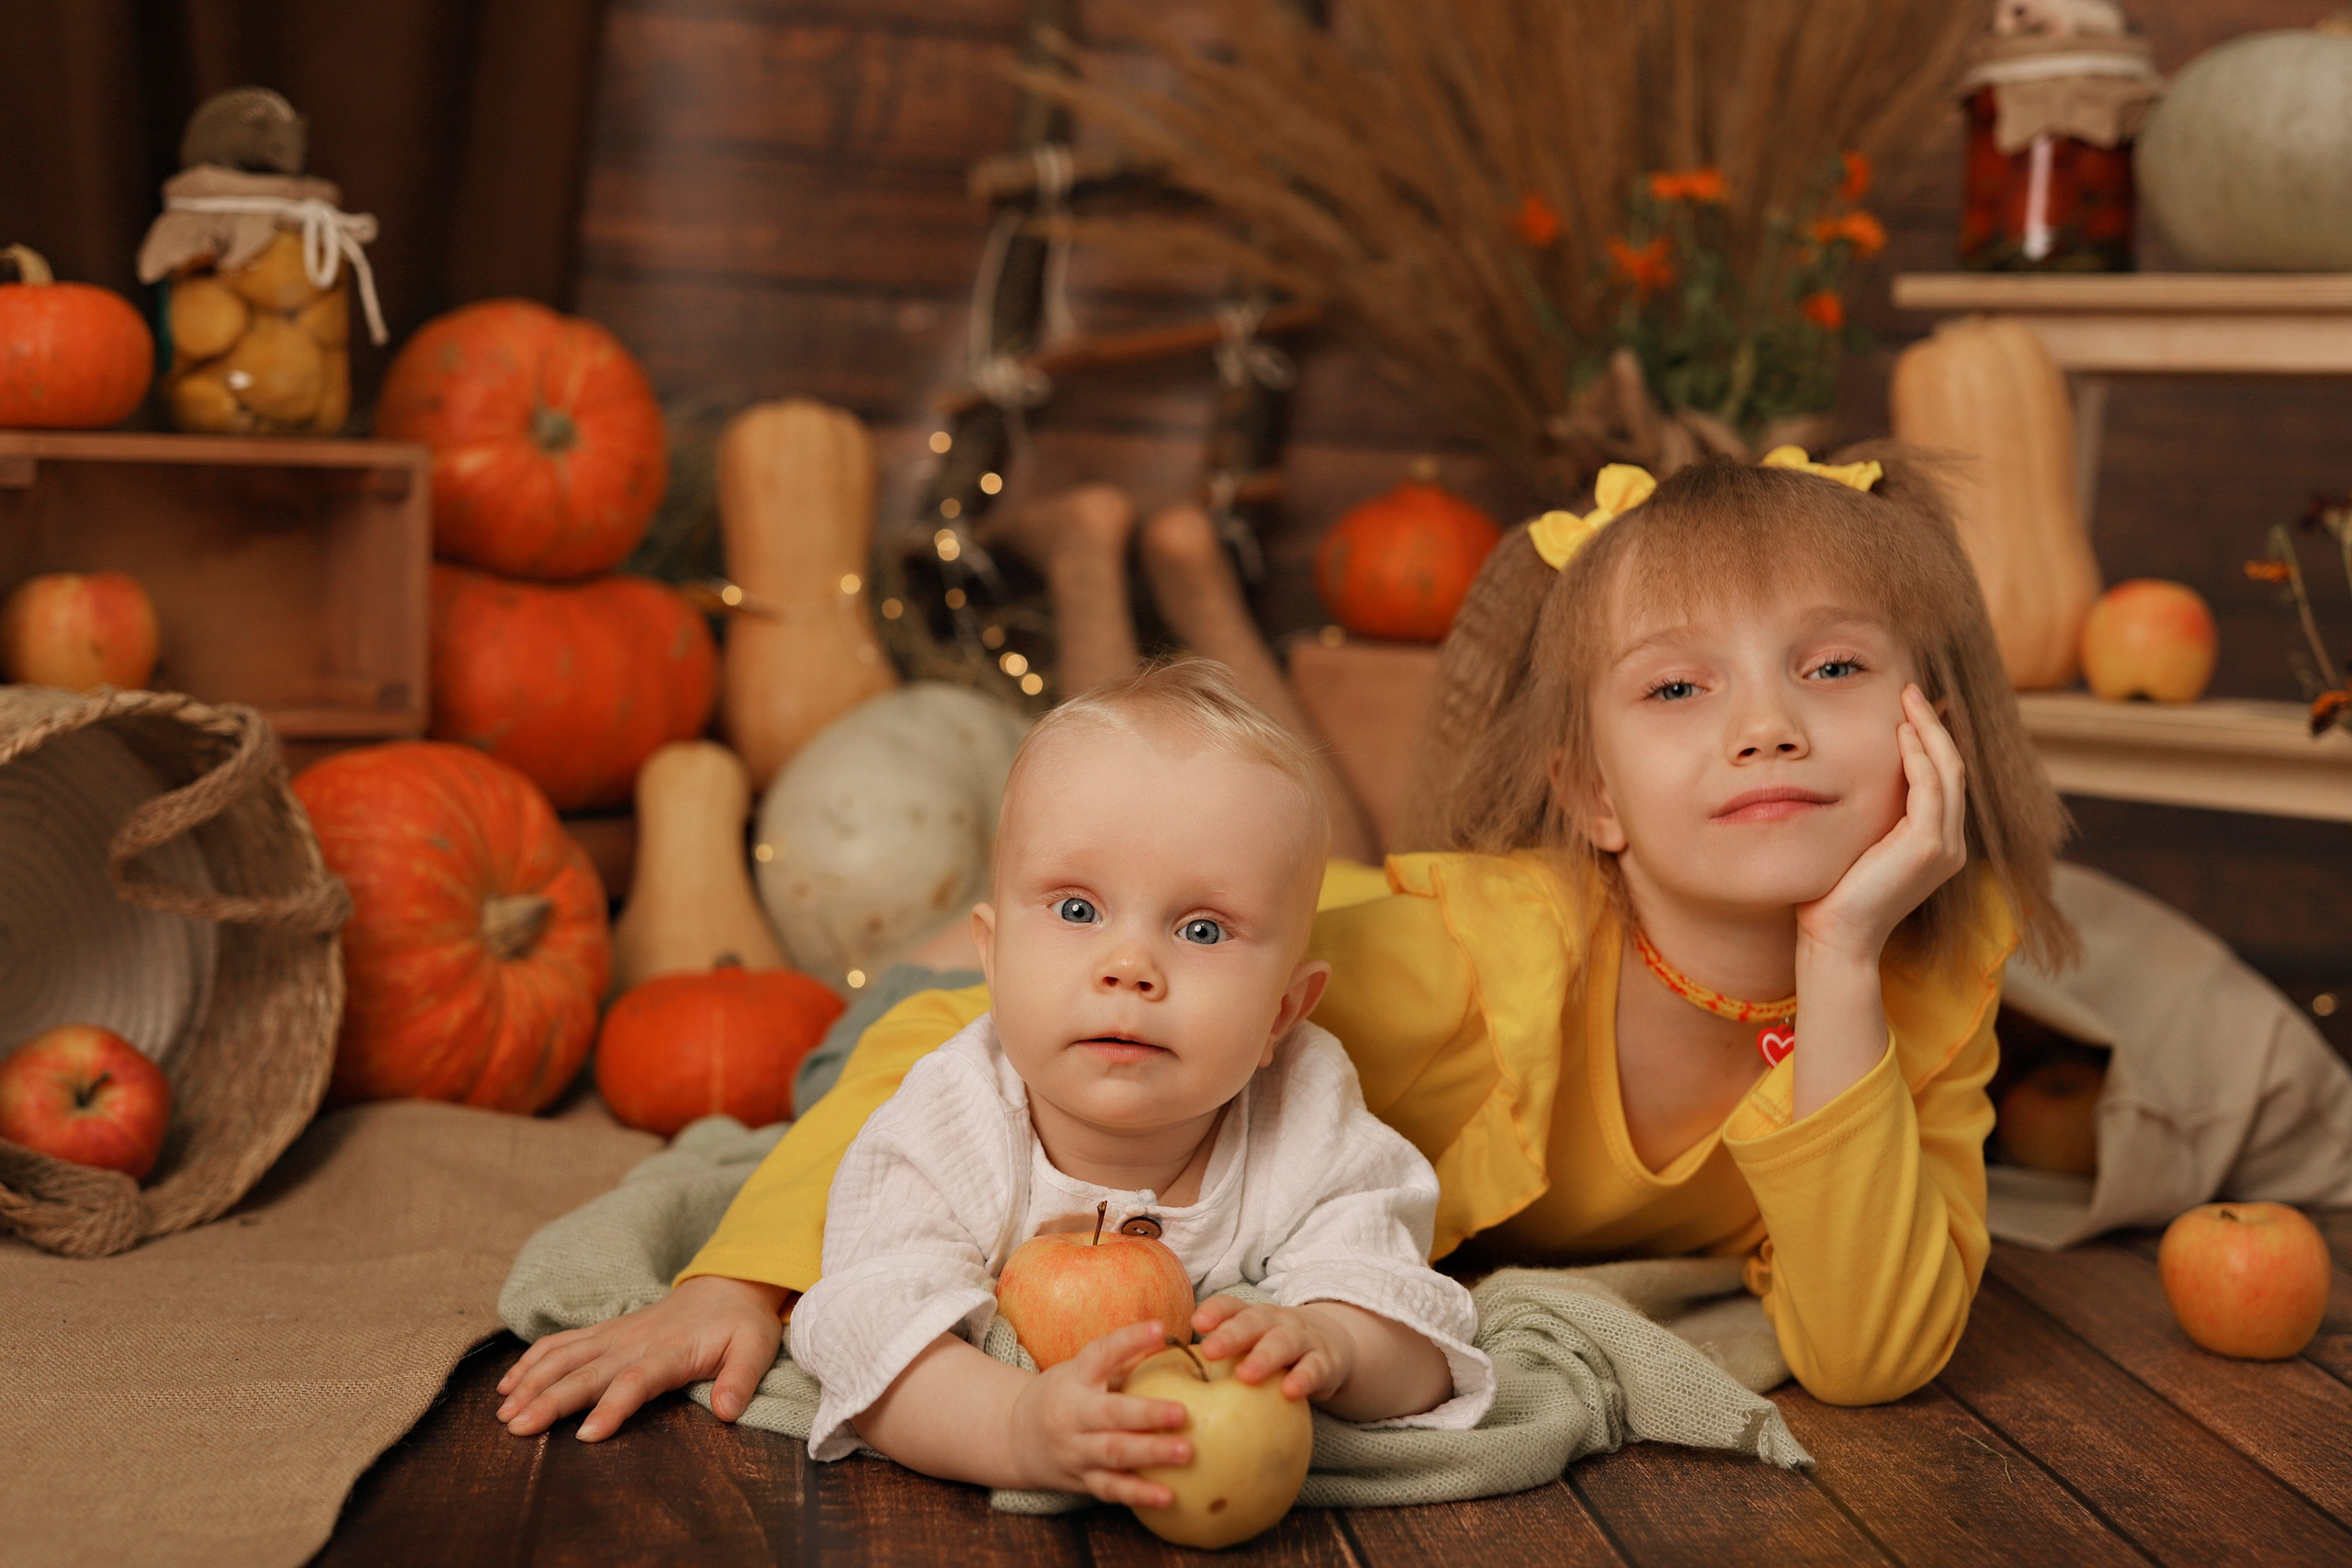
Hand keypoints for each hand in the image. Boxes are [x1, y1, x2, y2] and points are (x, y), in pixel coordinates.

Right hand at [495, 1274, 787, 1440]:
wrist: (729, 1283)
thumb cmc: (741, 1323)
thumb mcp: (755, 1348)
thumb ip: (740, 1379)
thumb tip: (727, 1412)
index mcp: (669, 1351)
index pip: (635, 1380)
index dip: (611, 1407)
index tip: (587, 1435)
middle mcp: (634, 1341)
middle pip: (586, 1373)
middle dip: (550, 1400)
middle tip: (518, 1428)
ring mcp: (614, 1334)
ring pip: (564, 1356)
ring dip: (531, 1381)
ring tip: (503, 1412)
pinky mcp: (604, 1331)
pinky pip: (561, 1343)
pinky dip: (531, 1360)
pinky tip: (507, 1384)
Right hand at [1006, 1319, 1194, 1506]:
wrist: (1017, 1436)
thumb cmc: (1066, 1394)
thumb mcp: (1082, 1371)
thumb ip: (1122, 1362)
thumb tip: (1174, 1344)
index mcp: (1076, 1378)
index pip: (1102, 1354)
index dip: (1130, 1340)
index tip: (1161, 1329)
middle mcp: (1072, 1414)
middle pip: (1110, 1414)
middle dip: (1147, 1414)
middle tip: (1183, 1412)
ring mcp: (1075, 1450)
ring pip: (1114, 1454)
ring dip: (1151, 1454)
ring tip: (1185, 1452)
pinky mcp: (1082, 1480)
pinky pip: (1112, 1489)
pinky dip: (1139, 1494)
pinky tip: (1168, 1497)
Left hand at [1192, 1295, 1354, 1402]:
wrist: (1332, 1347)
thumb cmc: (1273, 1351)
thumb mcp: (1251, 1345)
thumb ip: (1218, 1354)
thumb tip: (1168, 1372)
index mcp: (1252, 1317)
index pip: (1231, 1306)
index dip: (1214, 1312)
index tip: (1196, 1323)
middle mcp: (1276, 1322)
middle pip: (1253, 1322)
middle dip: (1231, 1334)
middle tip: (1209, 1350)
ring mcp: (1302, 1339)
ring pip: (1283, 1342)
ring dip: (1264, 1357)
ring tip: (1246, 1375)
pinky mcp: (1325, 1362)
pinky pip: (1315, 1369)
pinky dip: (1304, 1378)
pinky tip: (1290, 1391)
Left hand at [1796, 683, 1967, 964]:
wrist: (1835, 937)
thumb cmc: (1833, 893)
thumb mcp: (1857, 843)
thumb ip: (1870, 814)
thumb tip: (1853, 775)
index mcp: (1935, 843)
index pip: (1943, 780)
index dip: (1933, 740)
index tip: (1914, 707)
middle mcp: (1948, 844)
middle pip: (1953, 769)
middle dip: (1934, 725)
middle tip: (1913, 691)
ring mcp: (1944, 847)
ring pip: (1948, 772)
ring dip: (1928, 731)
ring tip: (1908, 699)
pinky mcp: (1928, 848)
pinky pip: (1931, 790)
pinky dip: (1919, 757)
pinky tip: (1901, 733)